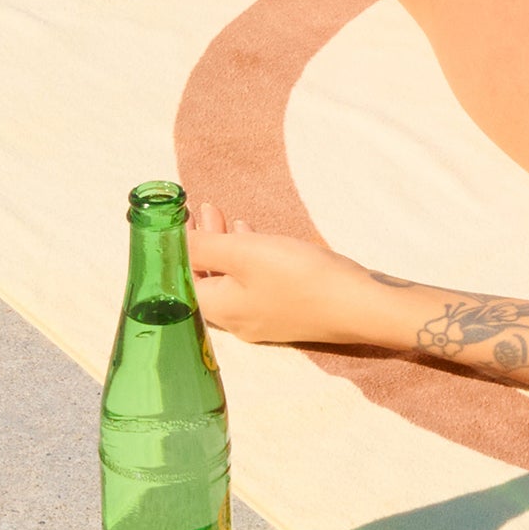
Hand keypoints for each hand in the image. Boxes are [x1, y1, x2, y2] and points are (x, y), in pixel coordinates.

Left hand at [186, 204, 384, 346]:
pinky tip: (256, 237)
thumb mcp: (245, 252)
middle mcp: (237, 320)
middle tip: (203, 209)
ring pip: (232, 279)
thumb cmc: (300, 277)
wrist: (360, 304)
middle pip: (207, 279)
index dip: (176, 248)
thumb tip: (167, 239)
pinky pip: (256, 283)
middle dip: (202, 243)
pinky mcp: (288, 311)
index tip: (178, 217)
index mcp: (219, 309)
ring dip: (226, 246)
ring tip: (225, 216)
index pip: (181, 280)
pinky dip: (250, 258)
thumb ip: (203, 246)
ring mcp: (264, 318)